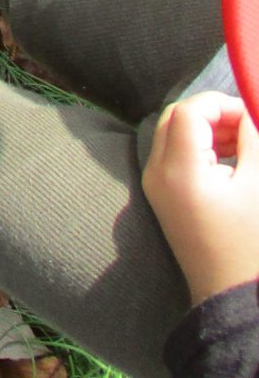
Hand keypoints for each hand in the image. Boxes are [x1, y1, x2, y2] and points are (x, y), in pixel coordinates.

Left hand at [143, 93, 258, 305]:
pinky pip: (173, 154)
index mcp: (178, 170)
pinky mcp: (161, 196)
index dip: (220, 105)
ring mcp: (155, 185)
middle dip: (211, 114)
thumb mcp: (257, 188)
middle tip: (247, 125)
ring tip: (244, 140)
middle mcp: (156, 172)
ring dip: (205, 129)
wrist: (228, 297)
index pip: (189, 112)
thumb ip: (251, 142)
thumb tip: (249, 113)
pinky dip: (197, 146)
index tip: (250, 116)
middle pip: (175, 118)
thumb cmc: (249, 247)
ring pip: (172, 133)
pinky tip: (229, 156)